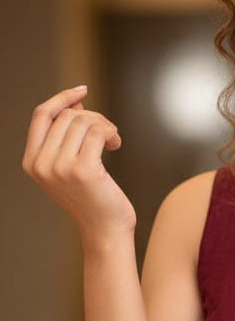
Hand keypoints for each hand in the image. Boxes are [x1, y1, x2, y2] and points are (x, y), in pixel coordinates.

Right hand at [22, 86, 136, 243]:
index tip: (82, 90)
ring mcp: (60, 167)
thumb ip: (67, 135)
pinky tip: (116, 145)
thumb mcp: (71, 164)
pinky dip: (111, 132)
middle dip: (93, 117)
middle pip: (67, 115)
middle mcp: (41, 164)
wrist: (105, 230)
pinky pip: (98, 131)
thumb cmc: (93, 197)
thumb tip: (76, 100)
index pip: (41, 115)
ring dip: (104, 125)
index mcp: (31, 162)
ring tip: (112, 141)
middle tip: (108, 134)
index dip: (61, 98)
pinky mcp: (83, 169)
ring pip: (84, 121)